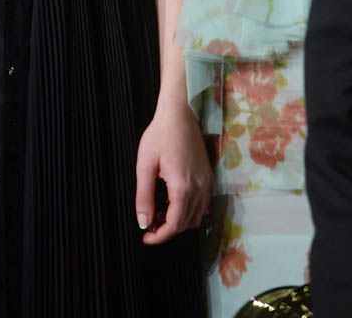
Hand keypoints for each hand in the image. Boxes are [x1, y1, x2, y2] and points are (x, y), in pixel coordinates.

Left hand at [135, 102, 210, 244]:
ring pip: (196, 216)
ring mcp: (207, 183)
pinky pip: (202, 204)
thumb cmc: (159, 135)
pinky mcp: (209, 176)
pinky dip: (189, 211)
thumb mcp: (145, 164)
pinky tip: (173, 202)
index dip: (160, 236)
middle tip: (149, 224)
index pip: (174, 224)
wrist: (179, 113)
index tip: (146, 238)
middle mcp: (199, 188)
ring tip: (159, 213)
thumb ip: (144, 196)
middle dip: (167, 229)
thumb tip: (143, 222)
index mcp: (182, 187)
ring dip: (178, 221)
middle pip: (186, 223)